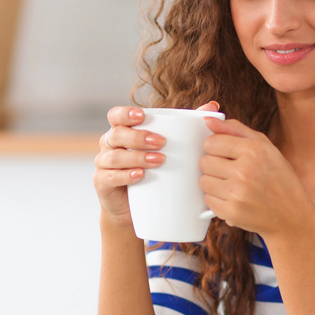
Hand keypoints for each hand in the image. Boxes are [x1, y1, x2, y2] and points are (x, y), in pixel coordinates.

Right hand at [94, 102, 219, 227]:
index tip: (142, 116)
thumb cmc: (154, 172)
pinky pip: (109, 177)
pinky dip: (125, 175)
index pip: (115, 115)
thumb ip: (187, 126)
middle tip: (161, 142)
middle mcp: (109, 145)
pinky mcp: (102, 183)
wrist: (136, 208)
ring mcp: (103, 164)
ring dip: (136, 157)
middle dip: (138, 137)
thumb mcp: (169, 148)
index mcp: (122, 131)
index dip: (125, 113)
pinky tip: (140, 176)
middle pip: (116, 134)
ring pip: (114, 156)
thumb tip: (213, 106)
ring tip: (158, 161)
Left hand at [199, 117, 310, 237]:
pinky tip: (234, 199)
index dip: (216, 148)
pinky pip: (208, 200)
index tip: (226, 154)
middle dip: (214, 166)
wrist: (292, 215)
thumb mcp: (265, 147)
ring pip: (203, 181)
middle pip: (204, 161)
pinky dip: (218, 200)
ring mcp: (237, 193)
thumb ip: (236, 130)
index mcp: (254, 150)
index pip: (211, 142)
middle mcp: (245, 171)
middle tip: (231, 172)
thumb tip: (208, 120)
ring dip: (214, 183)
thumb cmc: (279, 179)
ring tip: (233, 185)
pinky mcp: (232, 212)